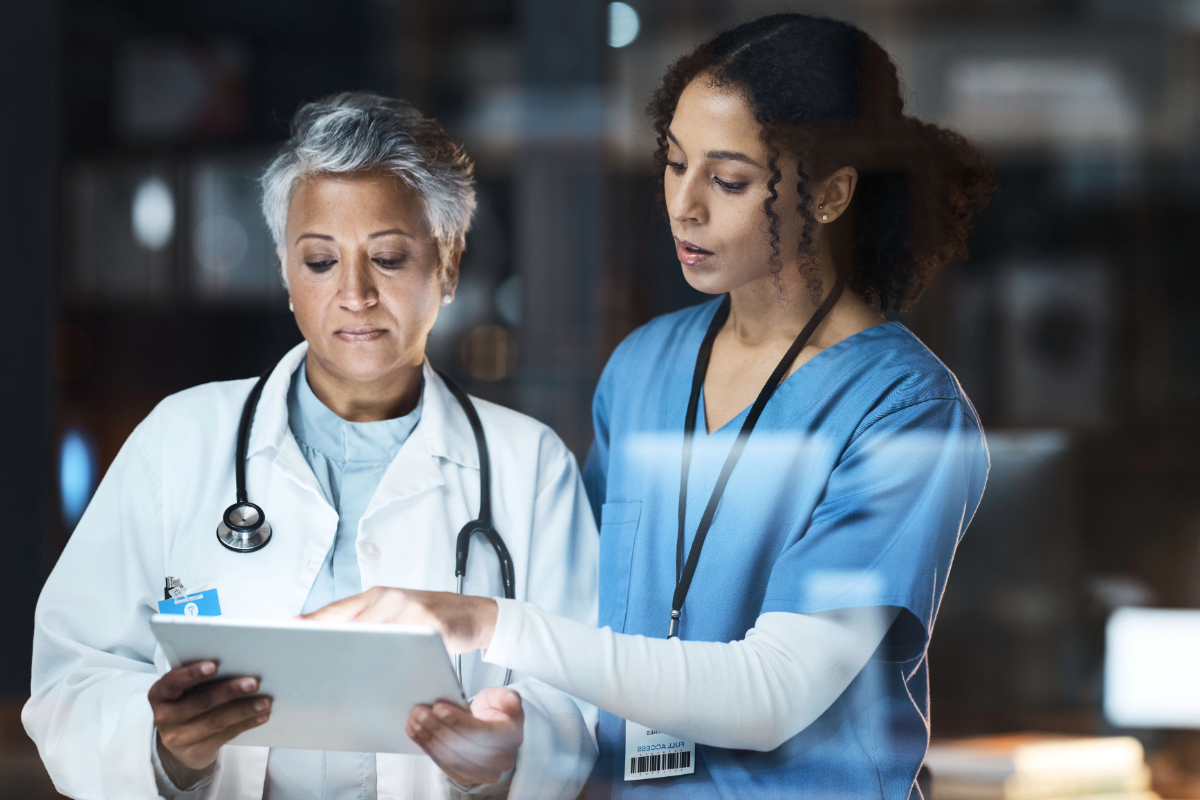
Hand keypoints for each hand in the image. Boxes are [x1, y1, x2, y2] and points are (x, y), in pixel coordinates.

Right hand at [148, 661, 270, 784]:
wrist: (179, 743)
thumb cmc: (186, 704)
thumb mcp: (183, 691)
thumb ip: (199, 679)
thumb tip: (237, 663)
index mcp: (159, 695)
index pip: (172, 682)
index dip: (191, 674)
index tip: (214, 666)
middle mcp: (164, 717)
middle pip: (200, 702)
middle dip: (229, 691)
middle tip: (253, 683)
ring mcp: (178, 738)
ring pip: (216, 721)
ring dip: (244, 710)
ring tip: (265, 702)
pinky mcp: (195, 751)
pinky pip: (225, 735)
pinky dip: (246, 723)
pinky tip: (261, 716)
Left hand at [302, 587, 498, 653]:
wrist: (475, 614)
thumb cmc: (432, 617)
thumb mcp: (396, 614)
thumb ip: (367, 624)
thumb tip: (330, 641)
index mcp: (377, 596)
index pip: (336, 609)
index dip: (310, 621)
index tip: (285, 631)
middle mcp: (390, 598)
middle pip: (349, 621)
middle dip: (326, 640)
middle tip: (305, 659)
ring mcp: (410, 608)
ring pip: (373, 633)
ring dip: (355, 653)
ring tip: (335, 671)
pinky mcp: (430, 623)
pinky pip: (403, 643)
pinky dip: (390, 659)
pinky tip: (379, 673)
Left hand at [407, 687, 523, 786]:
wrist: (492, 729)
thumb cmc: (496, 712)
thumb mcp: (503, 697)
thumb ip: (507, 697)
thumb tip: (512, 702)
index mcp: (511, 736)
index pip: (482, 732)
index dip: (459, 721)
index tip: (438, 708)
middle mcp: (501, 760)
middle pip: (464, 747)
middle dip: (438, 728)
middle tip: (419, 712)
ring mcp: (484, 773)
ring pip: (452, 758)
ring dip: (429, 739)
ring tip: (414, 721)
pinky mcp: (467, 778)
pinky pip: (444, 765)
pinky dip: (428, 749)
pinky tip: (417, 734)